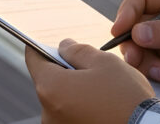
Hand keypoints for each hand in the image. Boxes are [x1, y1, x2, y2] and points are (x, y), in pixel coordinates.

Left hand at [27, 39, 151, 123]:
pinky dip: (81, 107)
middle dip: (65, 71)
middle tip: (91, 68)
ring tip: (102, 90)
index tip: (54, 45)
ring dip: (74, 91)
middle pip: (48, 81)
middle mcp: (47, 112)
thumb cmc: (125, 97)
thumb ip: (78, 51)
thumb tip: (65, 47)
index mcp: (51, 87)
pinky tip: (102, 106)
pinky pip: (70, 115)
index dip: (43, 47)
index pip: (34, 59)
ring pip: (61, 99)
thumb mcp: (104, 62)